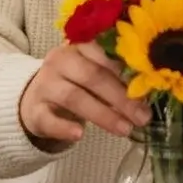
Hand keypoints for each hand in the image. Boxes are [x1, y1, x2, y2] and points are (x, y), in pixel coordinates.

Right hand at [19, 41, 149, 145]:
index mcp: (78, 47)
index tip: (149, 87)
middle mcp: (59, 61)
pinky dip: (64, 127)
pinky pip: (48, 118)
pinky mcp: (34, 110)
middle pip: (92, 76)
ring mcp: (44, 85)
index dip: (128, 71)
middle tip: (143, 117)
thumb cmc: (74, 83)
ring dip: (103, 114)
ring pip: (74, 97)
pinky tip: (79, 135)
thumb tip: (148, 93)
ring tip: (125, 129)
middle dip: (121, 98)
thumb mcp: (92, 72)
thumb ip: (115, 77)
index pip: (104, 53)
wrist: (35, 98)